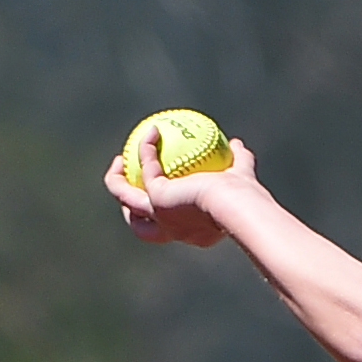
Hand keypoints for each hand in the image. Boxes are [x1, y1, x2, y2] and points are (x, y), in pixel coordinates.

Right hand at [102, 127, 260, 246]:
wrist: (237, 205)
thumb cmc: (245, 197)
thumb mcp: (243, 176)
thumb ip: (241, 161)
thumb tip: (236, 143)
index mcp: (195, 230)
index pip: (174, 225)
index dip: (164, 211)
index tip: (166, 188)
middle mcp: (175, 230)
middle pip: (141, 227)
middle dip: (130, 209)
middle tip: (131, 182)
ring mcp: (162, 218)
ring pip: (127, 202)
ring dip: (116, 182)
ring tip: (120, 160)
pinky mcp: (155, 201)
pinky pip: (145, 169)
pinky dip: (146, 149)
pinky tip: (153, 131)